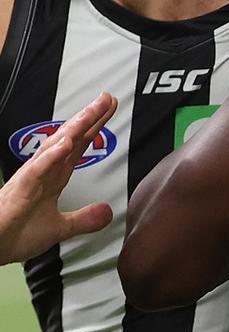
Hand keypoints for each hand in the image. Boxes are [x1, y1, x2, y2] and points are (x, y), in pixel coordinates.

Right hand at [0, 92, 116, 263]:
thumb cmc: (16, 234)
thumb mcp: (59, 228)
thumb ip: (83, 219)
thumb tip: (107, 212)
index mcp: (53, 176)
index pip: (78, 145)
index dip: (95, 127)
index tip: (110, 108)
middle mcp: (43, 171)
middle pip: (69, 138)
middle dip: (89, 118)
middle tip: (107, 98)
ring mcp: (31, 178)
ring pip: (54, 147)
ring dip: (73, 129)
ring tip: (90, 112)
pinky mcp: (20, 191)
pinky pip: (37, 170)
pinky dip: (52, 156)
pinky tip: (66, 143)